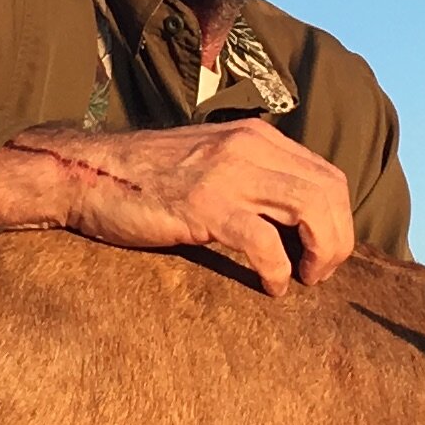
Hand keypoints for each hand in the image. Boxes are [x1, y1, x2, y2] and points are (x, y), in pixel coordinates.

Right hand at [0, 118, 356, 294]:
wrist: (86, 173)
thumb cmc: (145, 180)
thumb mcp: (210, 162)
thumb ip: (251, 177)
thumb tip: (293, 220)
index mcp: (256, 137)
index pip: (328, 176)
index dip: (338, 220)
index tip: (323, 252)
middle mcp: (250, 146)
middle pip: (330, 192)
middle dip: (338, 240)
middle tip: (320, 274)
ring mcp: (227, 173)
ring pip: (311, 210)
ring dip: (321, 253)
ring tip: (304, 279)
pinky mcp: (204, 205)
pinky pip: (265, 243)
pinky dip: (278, 271)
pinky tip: (269, 287)